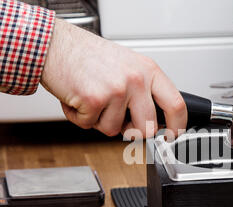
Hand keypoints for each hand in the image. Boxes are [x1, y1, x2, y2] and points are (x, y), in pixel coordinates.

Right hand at [40, 19, 186, 137]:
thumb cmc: (88, 55)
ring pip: (115, 130)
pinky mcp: (95, 100)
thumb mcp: (127, 66)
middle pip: (147, 128)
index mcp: (148, 70)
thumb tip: (155, 119)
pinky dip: (80, 117)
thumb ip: (144, 90)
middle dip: (131, 130)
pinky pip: (91, 126)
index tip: (172, 135)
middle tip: (116, 118)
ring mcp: (116, 90)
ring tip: (91, 98)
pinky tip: (77, 98)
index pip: (176, 104)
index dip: (177, 126)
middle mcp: (136, 79)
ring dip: (99, 121)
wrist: (55, 44)